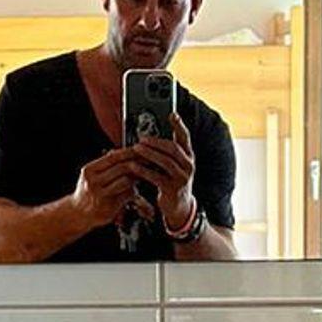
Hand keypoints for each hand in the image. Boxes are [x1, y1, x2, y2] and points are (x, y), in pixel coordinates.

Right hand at [69, 147, 152, 228]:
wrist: (77, 214)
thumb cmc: (88, 192)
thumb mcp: (92, 175)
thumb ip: (106, 165)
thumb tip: (122, 151)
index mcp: (89, 171)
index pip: (113, 157)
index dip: (129, 152)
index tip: (141, 150)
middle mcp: (93, 182)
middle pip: (121, 168)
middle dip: (138, 163)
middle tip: (150, 162)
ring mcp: (100, 195)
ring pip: (126, 181)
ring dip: (137, 178)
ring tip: (143, 176)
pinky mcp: (109, 207)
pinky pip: (127, 195)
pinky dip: (134, 192)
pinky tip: (136, 191)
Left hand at [134, 114, 198, 233]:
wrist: (178, 207)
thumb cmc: (170, 181)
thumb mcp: (171, 166)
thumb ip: (164, 152)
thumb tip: (147, 136)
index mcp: (188, 156)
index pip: (185, 137)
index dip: (179, 125)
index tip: (172, 114)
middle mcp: (188, 165)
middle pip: (173, 148)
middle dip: (156, 141)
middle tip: (141, 137)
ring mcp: (182, 178)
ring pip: (166, 162)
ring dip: (149, 154)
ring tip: (136, 148)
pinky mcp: (172, 189)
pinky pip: (157, 177)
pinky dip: (144, 170)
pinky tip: (133, 166)